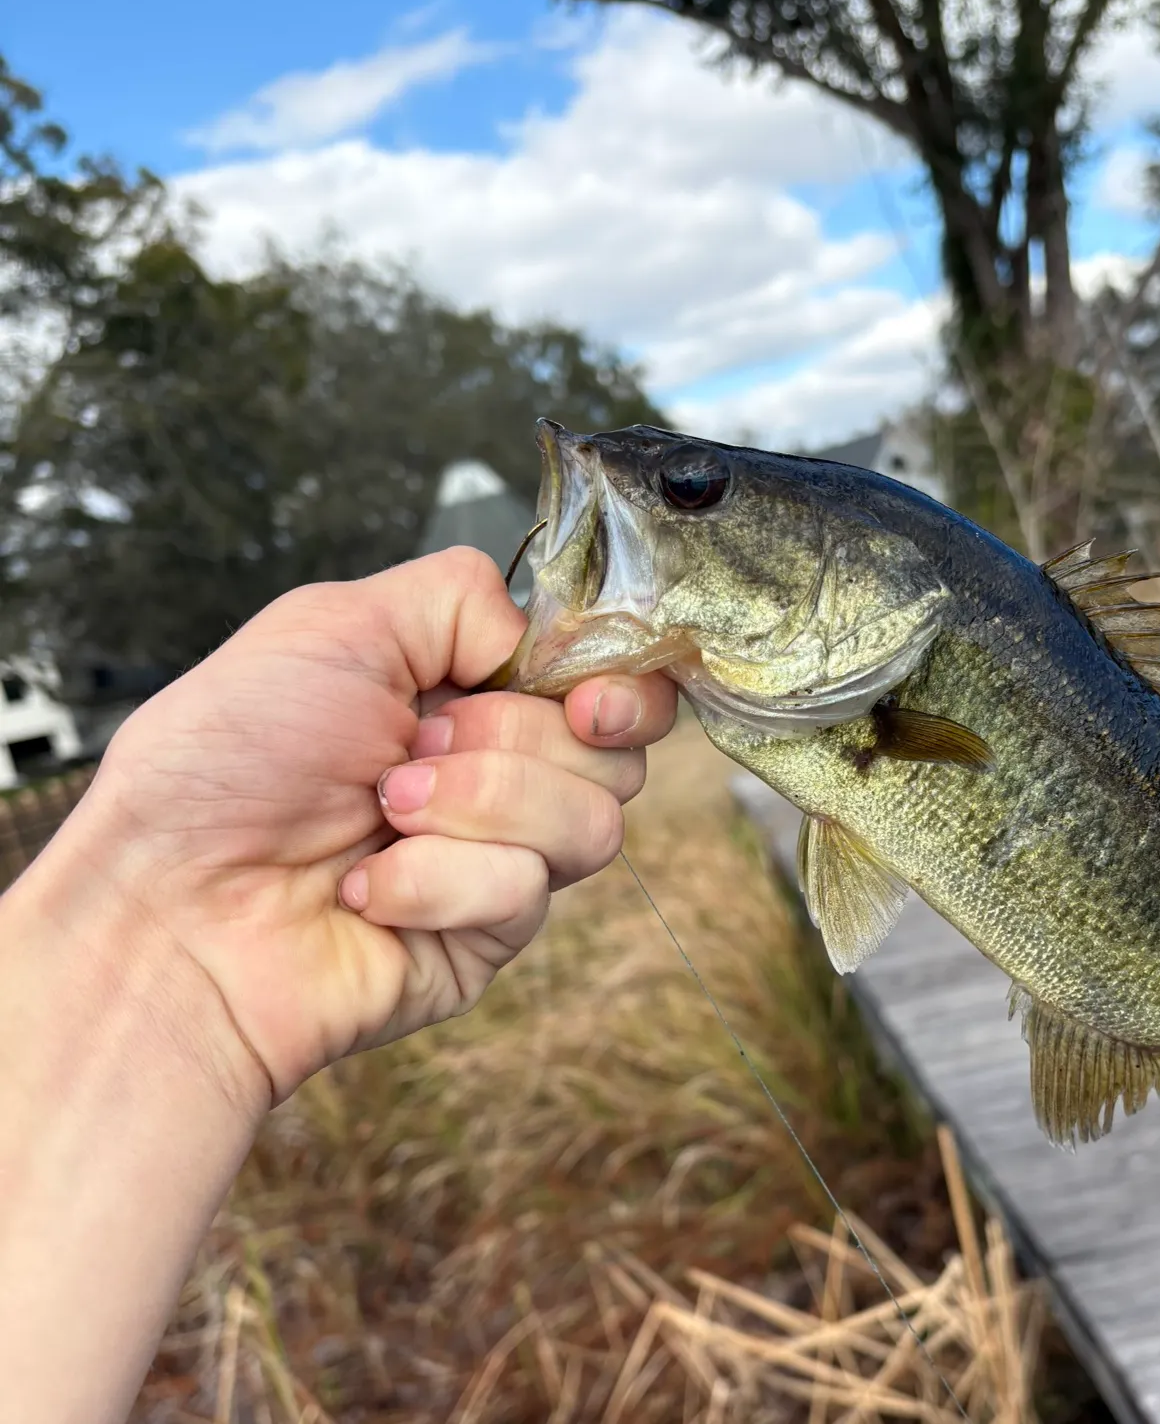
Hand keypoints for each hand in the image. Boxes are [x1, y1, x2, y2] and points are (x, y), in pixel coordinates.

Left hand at [45, 546, 676, 1107]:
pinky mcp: (486, 936)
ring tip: (382, 813)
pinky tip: (367, 888)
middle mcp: (495, 774)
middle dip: (512, 742)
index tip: (585, 698)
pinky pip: (524, 892)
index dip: (616, 688)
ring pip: (592, 823)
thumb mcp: (332, 627)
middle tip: (413, 748)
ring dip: (475, 806)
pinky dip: (435, 880)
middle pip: (615, 752)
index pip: (607, 683)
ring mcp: (496, 858)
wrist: (170, 913)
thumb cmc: (222, 769)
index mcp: (468, 693)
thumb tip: (542, 636)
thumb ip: (459, 598)